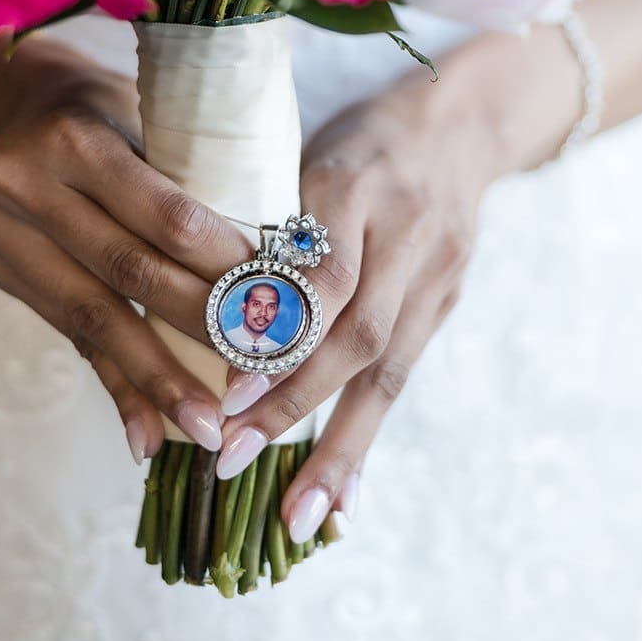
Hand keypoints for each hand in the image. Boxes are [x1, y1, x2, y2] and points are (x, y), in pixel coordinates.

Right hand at [0, 35, 251, 462]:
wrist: (13, 105)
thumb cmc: (112, 109)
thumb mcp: (149, 117)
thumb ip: (191, 182)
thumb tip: (281, 266)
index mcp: (73, 136)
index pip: (165, 217)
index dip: (225, 265)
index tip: (280, 305)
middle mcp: (22, 182)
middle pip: (128, 273)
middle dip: (198, 332)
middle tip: (255, 383)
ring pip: (92, 317)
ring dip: (155, 379)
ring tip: (206, 428)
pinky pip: (66, 335)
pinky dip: (113, 383)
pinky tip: (146, 434)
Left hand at [214, 65, 503, 542]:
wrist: (459, 125)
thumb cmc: (353, 137)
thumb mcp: (303, 149)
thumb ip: (260, 217)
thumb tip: (182, 292)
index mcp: (355, 184)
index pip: (322, 275)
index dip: (276, 337)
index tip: (225, 389)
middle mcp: (405, 233)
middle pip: (356, 334)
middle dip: (293, 406)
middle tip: (233, 459)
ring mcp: (435, 273)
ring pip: (387, 371)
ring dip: (338, 447)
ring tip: (296, 515)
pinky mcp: (445, 302)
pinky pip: (403, 377)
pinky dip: (367, 437)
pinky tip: (342, 495)